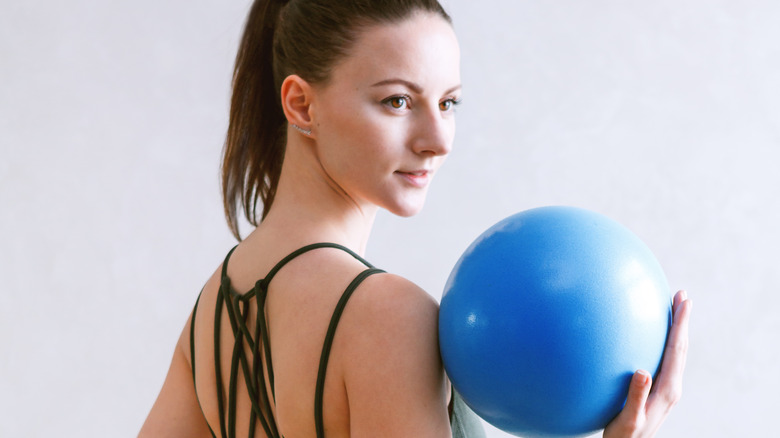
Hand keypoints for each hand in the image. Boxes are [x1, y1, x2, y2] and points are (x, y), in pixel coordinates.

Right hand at [603, 290, 691, 437]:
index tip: (683, 301)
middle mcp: (671, 386)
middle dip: (681, 320)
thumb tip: (641, 371)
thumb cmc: (624, 437)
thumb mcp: (628, 420)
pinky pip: (664, 359)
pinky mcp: (657, 389)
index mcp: (667, 389)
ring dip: (675, 329)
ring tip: (672, 308)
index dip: (680, 324)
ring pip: (674, 353)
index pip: (676, 350)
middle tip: (681, 295)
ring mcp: (665, 388)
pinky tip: (651, 334)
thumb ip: (636, 397)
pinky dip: (663, 341)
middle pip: (680, 347)